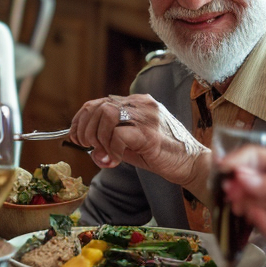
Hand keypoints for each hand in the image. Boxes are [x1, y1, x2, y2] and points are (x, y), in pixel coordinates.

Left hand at [69, 95, 208, 192]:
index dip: (80, 119)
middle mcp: (141, 105)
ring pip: (106, 116)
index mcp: (137, 103)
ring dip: (98, 137)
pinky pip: (118, 135)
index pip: (98, 103)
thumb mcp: (129, 143)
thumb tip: (87, 146)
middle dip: (85, 129)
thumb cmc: (161, 154)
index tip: (75, 136)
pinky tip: (116, 160)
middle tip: (88, 147)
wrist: (190, 164)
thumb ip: (109, 140)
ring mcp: (147, 117)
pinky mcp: (150, 134)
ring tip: (104, 153)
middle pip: (98, 107)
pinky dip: (111, 150)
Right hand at [219, 147, 265, 258]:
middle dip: (239, 190)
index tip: (221, 172)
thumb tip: (241, 181)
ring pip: (262, 212)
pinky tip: (261, 222)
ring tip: (241, 208)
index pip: (259, 160)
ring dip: (249, 210)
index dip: (238, 164)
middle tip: (227, 195)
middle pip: (255, 188)